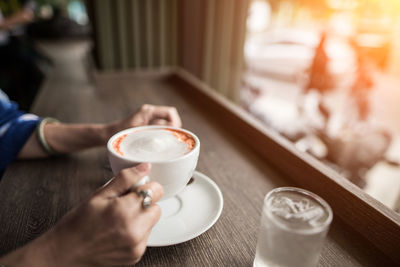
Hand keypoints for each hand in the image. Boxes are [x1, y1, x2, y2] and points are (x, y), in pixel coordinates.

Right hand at [0, 163, 162, 265]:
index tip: (134, 189)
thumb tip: (145, 167)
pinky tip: (118, 231)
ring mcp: (136, 245)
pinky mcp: (136, 255)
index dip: (145, 187)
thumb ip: (125, 179)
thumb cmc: (77, 225)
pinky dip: (136, 232)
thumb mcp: (99, 195)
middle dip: (143, 203)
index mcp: (125, 211)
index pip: (155, 191)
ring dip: (141, 218)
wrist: (64, 254)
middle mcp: (134, 230)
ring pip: (151, 222)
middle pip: (156, 207)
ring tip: (118, 220)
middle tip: (122, 205)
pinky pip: (146, 236)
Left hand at [107, 104, 181, 136]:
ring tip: (166, 142)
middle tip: (171, 139)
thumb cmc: (120, 133)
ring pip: (167, 124)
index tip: (173, 133)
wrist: (109, 135)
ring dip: (168, 132)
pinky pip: (161, 129)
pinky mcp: (148, 126)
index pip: (170, 112)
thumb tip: (169, 130)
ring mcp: (149, 119)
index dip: (175, 122)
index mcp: (148, 111)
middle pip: (171, 118)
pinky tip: (160, 143)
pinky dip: (163, 135)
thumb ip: (154, 130)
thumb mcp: (139, 132)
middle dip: (173, 128)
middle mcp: (150, 113)